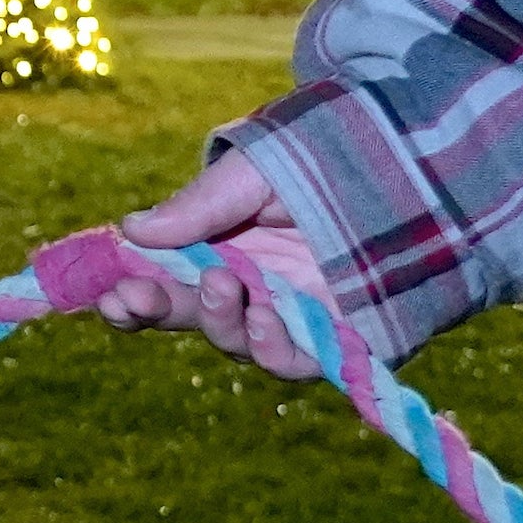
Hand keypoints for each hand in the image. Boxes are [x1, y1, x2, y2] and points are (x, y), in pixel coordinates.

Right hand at [94, 161, 337, 382]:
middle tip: (134, 299)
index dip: (132, 296)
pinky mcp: (336, 338)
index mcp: (220, 247)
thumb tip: (130, 230)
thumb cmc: (325, 162)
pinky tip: (269, 317)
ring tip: (227, 284)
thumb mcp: (252, 174)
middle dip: (155, 311)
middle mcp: (250, 286)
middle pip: (189, 316)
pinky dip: (275, 347)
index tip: (108, 296)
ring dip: (220, 321)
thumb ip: (198, 206)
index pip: (163, 282)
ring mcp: (292, 313)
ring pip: (237, 341)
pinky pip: (295, 360)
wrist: (414, 169)